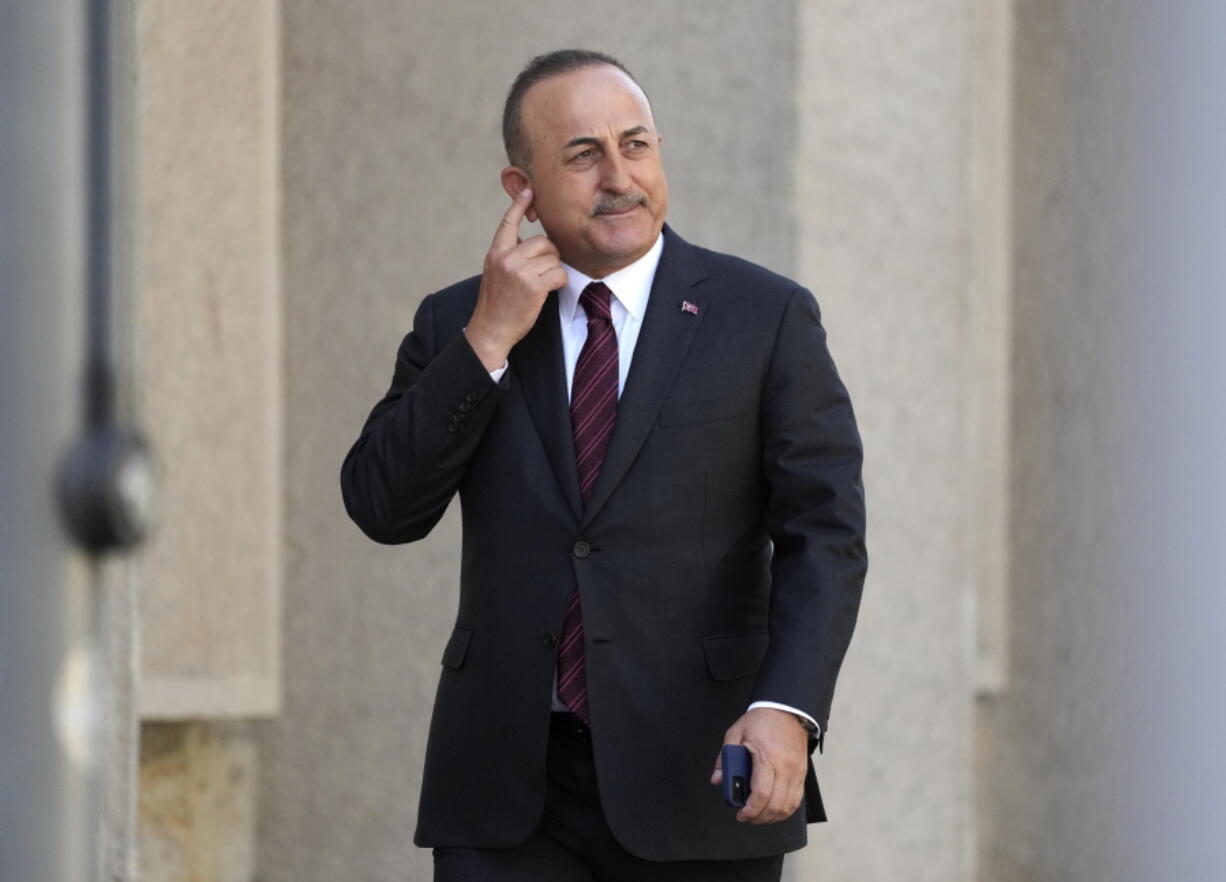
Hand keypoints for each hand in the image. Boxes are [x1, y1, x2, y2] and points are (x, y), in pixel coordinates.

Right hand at [465, 187, 568, 370]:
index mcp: (495, 253)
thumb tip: (524, 241)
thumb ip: (508, 255)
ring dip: (554, 270)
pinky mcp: (534, 285)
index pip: (508, 223)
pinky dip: (559, 282)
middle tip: (542, 271)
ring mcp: (519, 271)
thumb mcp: (495, 273)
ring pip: (552, 257)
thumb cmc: (497, 303)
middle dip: (549, 255)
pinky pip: (559, 273)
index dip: (519, 205)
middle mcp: (506, 258)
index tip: (528, 189)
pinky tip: (549, 290)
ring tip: (542, 283)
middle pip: (542, 241)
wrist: (491, 329)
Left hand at [710, 707, 808, 823]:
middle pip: (776, 804)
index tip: (741, 814)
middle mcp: (785, 767)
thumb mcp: (735, 733)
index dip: (751, 809)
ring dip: (773, 817)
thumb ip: (725, 758)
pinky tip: (774, 810)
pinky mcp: (802, 773)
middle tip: (747, 817)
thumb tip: (718, 780)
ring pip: (788, 806)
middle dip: (759, 817)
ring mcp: (796, 772)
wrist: (786, 709)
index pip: (762, 793)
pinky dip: (785, 810)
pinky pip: (796, 799)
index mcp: (767, 757)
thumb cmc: (762, 720)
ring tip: (759, 815)